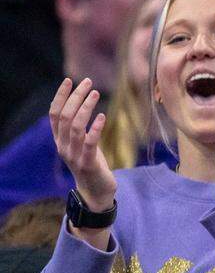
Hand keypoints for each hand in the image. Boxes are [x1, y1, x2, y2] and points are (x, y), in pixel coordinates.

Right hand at [48, 78, 115, 210]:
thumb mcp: (81, 143)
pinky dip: (94, 128)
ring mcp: (74, 155)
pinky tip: (102, 116)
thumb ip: (78, 128)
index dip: (60, 97)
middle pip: (65, 117)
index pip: (54, 114)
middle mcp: (63, 146)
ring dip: (85, 108)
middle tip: (88, 82)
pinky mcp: (88, 163)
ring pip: (75, 127)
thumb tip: (82, 104)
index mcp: (60, 140)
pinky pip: (89, 143)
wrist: (96, 192)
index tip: (69, 80)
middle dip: (75, 97)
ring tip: (95, 92)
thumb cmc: (91, 163)